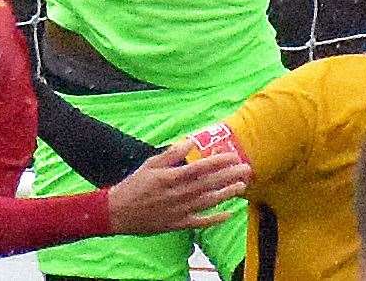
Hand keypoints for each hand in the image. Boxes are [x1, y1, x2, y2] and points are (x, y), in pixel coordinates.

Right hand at [106, 139, 250, 234]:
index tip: (233, 156)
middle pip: (209, 184)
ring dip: (227, 194)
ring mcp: (179, 211)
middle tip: (247, 169)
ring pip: (208, 201)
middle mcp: (178, 194)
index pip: (200, 168)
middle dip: (229, 176)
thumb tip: (189, 142)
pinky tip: (228, 214)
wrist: (118, 213)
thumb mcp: (149, 165)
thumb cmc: (134, 186)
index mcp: (171, 177)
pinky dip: (215, 219)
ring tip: (242, 186)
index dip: (218, 162)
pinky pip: (200, 222)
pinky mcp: (178, 224)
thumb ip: (171, 154)